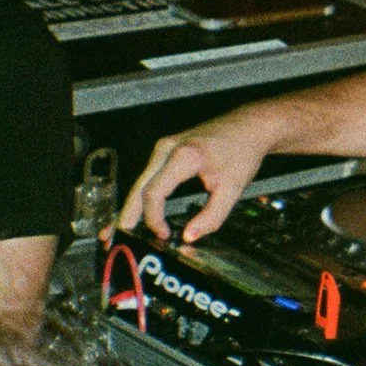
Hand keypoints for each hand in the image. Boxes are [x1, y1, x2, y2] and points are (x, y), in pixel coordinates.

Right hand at [119, 106, 276, 240]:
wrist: (250, 126)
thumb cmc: (243, 152)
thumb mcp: (233, 188)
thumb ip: (212, 216)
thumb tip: (189, 237)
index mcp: (184, 156)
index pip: (155, 192)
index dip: (154, 218)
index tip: (163, 236)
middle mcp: (167, 148)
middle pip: (138, 187)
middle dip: (127, 215)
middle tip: (115, 239)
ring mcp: (164, 147)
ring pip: (140, 181)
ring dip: (131, 207)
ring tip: (118, 230)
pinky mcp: (166, 150)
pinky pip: (148, 176)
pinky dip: (140, 195)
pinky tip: (133, 211)